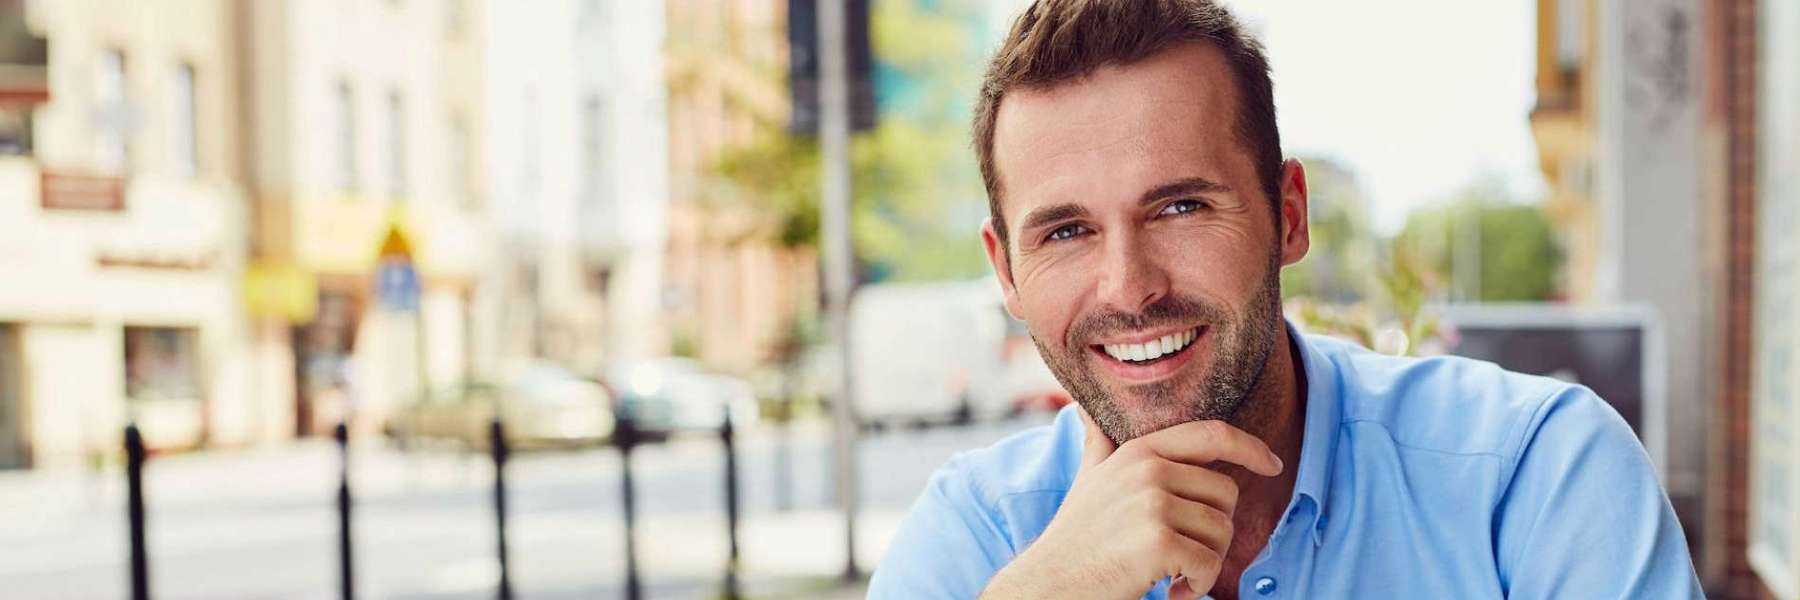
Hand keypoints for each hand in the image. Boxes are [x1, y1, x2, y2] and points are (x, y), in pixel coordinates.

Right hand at [979, 407, 1282, 599]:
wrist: (1048, 583)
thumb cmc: (1074, 538)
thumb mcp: (1087, 480)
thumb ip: (1098, 444)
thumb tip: (1084, 410)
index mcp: (1139, 452)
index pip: (1211, 434)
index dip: (1250, 447)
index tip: (1272, 465)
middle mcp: (1148, 469)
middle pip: (1225, 494)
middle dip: (1214, 533)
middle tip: (1181, 554)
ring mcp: (1153, 503)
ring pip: (1222, 532)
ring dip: (1205, 564)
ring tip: (1172, 574)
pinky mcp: (1157, 540)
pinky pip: (1210, 564)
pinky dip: (1197, 586)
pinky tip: (1171, 592)